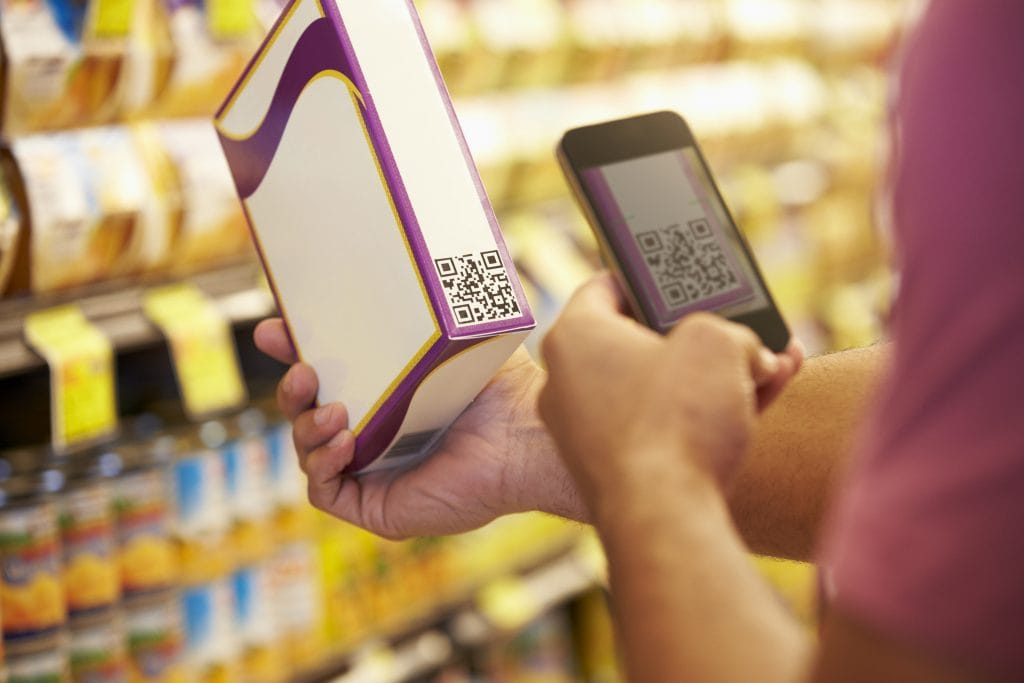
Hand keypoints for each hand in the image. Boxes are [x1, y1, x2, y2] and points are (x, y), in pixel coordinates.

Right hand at [254, 319, 582, 538]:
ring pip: (310, 453)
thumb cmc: (500, 386)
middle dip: (291, 392)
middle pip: (308, 415)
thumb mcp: (450, 335)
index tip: (276, 329)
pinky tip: (343, 442)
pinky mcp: (378, 508)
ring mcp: (374, 473)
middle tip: (301, 371)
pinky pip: (326, 493)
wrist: (527, 436)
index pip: (328, 378)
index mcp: (385, 397)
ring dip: (306, 429)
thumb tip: (408, 251)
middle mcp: (376, 436)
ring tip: (333, 411)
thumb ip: (419, 304)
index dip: (295, 355)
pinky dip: (322, 467)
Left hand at [538, 274, 801, 512]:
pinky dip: (700, 417)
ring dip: (715, 378)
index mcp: (574, 337)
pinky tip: (757, 404)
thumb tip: (748, 355)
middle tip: (743, 330)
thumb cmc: (678, 417)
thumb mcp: (720, 342)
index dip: (654, 277)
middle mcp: (567, 384)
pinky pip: (660, 429)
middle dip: (703, 337)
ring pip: (659, 389)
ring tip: (773, 366)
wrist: (664, 517)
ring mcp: (585, 433)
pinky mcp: (610, 472)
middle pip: (641, 343)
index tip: (684, 280)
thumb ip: (732, 331)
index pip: (608, 285)